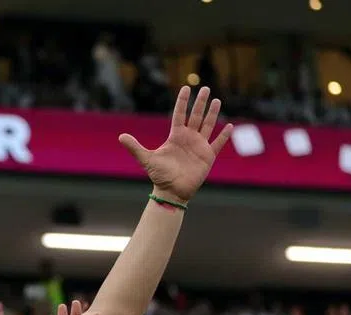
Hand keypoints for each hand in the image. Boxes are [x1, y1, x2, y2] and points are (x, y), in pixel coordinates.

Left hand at [118, 86, 232, 203]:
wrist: (171, 191)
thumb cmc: (159, 175)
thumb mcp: (146, 159)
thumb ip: (135, 147)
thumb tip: (121, 136)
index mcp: (175, 136)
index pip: (180, 114)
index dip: (183, 101)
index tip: (186, 88)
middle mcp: (188, 138)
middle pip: (196, 116)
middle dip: (201, 102)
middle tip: (206, 88)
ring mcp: (199, 146)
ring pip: (208, 125)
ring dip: (213, 113)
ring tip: (217, 100)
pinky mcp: (207, 156)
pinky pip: (217, 143)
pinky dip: (223, 136)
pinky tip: (229, 126)